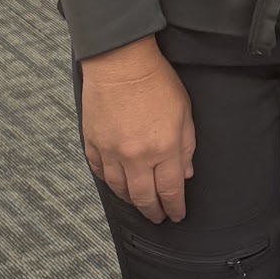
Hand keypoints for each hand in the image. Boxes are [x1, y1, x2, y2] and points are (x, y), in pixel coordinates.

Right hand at [81, 34, 194, 220]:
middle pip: (144, 198)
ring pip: (120, 190)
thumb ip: (187, 146)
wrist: (120, 61)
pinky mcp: (92, 144)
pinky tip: (119, 184)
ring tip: (140, 203)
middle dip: (154, 212)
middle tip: (159, 217)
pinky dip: (110, 183)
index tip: (177, 214)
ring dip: (132, 200)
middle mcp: (136, 156)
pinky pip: (100, 173)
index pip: (170, 190)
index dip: (175, 207)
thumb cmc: (156, 81)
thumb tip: (185, 173)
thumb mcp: (184, 112)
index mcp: (163, 148)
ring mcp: (111, 152)